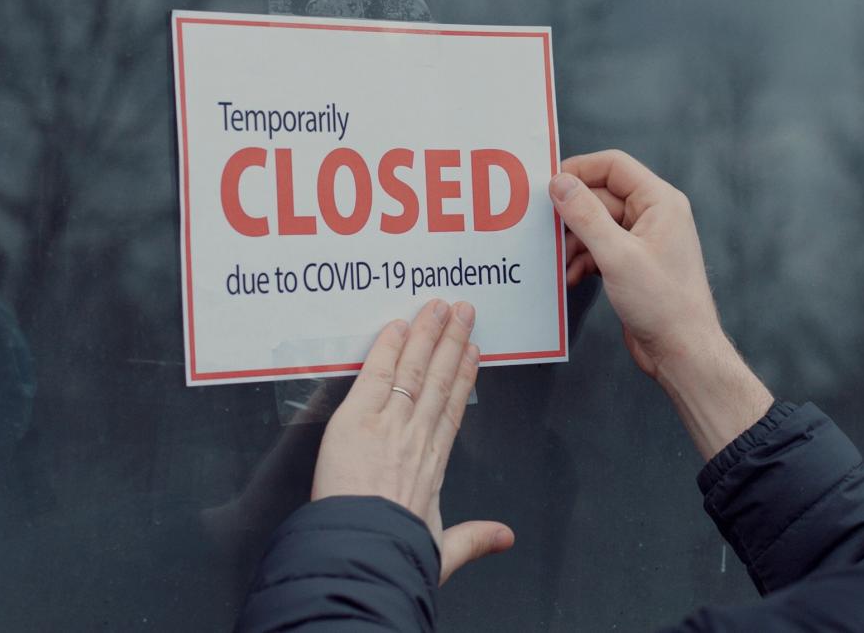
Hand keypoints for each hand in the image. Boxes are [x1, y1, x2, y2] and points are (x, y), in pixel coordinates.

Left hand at [311, 299, 514, 584]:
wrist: (365, 553)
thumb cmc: (394, 556)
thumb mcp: (442, 553)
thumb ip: (473, 540)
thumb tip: (505, 539)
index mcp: (434, 466)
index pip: (453, 410)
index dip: (464, 377)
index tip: (473, 352)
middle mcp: (417, 438)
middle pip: (440, 380)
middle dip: (452, 342)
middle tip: (463, 311)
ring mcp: (391, 424)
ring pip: (415, 370)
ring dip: (428, 334)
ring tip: (439, 307)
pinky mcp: (358, 419)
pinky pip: (377, 375)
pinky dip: (388, 349)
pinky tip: (398, 327)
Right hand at [552, 150, 727, 379]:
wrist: (682, 351)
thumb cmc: (663, 304)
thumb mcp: (617, 255)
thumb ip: (585, 215)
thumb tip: (560, 183)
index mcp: (660, 202)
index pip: (613, 166)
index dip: (579, 170)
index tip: (548, 184)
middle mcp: (654, 215)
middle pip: (600, 196)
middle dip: (572, 215)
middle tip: (545, 229)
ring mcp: (643, 240)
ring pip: (596, 224)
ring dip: (574, 242)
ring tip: (560, 262)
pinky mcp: (633, 263)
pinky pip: (600, 248)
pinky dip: (582, 259)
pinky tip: (573, 277)